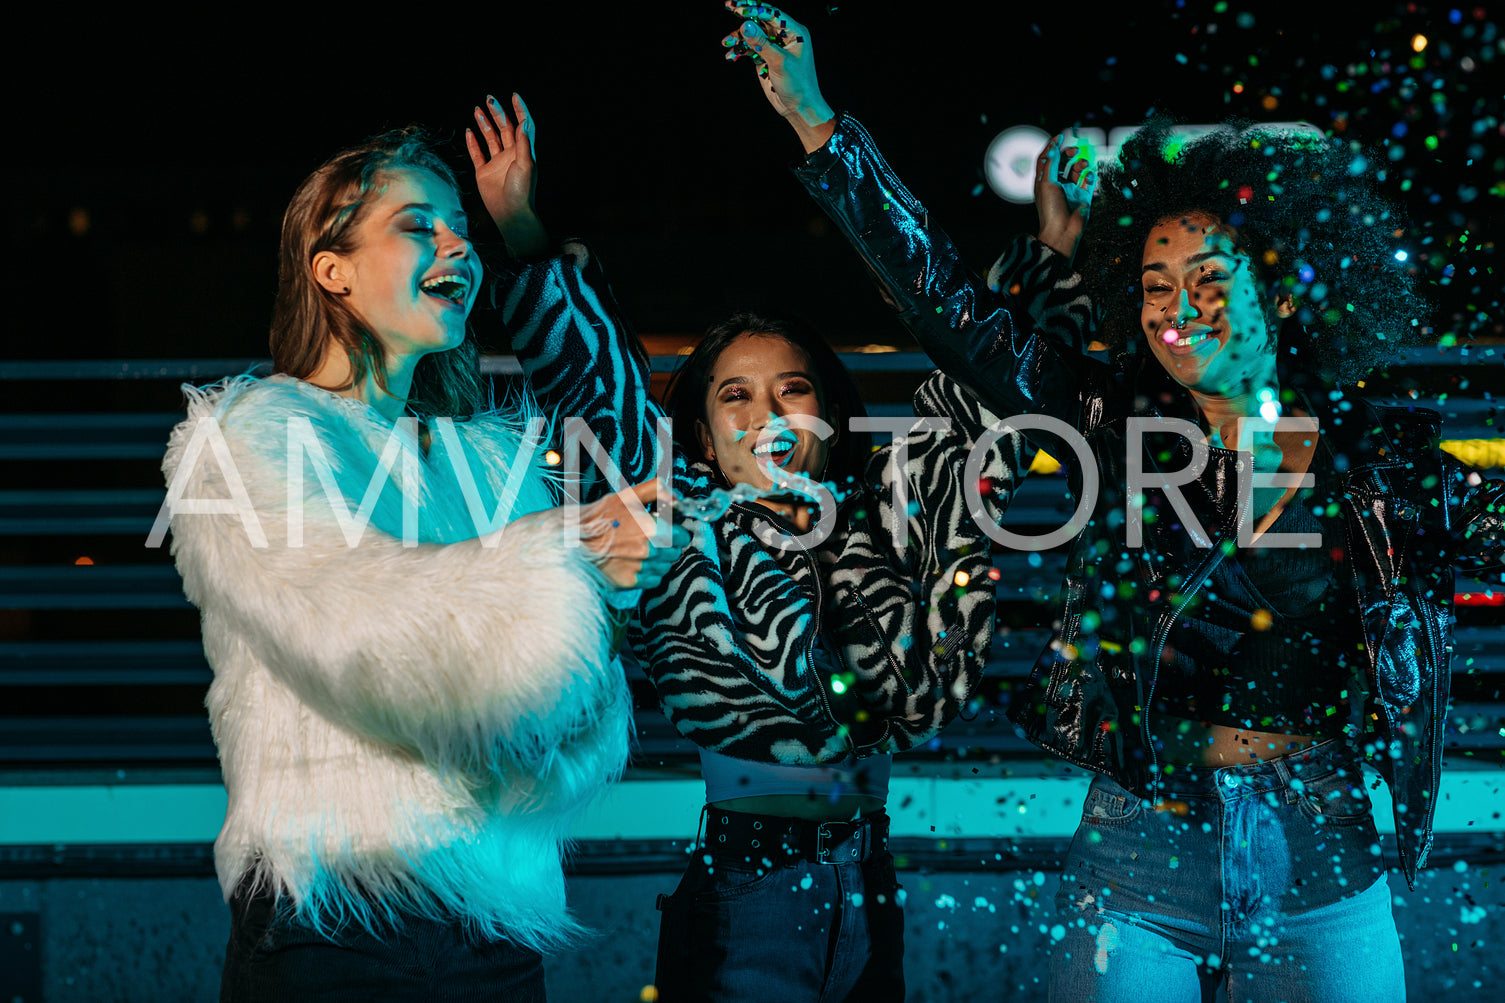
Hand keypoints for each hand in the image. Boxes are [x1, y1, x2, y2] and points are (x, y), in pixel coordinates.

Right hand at [466, 93, 548, 258]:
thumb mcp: (526, 165)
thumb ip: (524, 144)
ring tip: (477, 110)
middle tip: (489, 99)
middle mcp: (510, 155)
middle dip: (497, 113)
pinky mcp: (484, 172)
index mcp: (523, 152)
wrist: (510, 213)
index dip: (520, 110)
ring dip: (484, 124)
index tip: (514, 96)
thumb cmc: (521, 191)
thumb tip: (523, 122)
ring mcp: (496, 163)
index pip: (523, 126)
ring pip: (490, 138)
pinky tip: (469, 131)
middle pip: (504, 128)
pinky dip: (473, 142)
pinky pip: (477, 154)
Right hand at [579, 479, 691, 591]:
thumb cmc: (599, 516)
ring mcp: (639, 568)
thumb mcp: (626, 496)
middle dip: (667, 546)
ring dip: (658, 560)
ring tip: (639, 551)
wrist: (572, 540)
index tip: (668, 530)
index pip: (682, 536)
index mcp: (651, 528)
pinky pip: (653, 580)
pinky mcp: (630, 582)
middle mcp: (648, 550)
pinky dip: (648, 573)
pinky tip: (634, 563)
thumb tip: (678, 497)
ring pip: (665, 567)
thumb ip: (656, 491)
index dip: (677, 532)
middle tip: (650, 540)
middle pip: (675, 553)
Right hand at [721, 2, 834, 153]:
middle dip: (744, 16)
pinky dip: (739, 51)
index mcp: (794, 32)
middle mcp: (784, 37)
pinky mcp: (765, 58)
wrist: (798, 107)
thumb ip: (761, 43)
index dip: (755, 9)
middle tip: (728, 6)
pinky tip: (729, 56)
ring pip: (753, 35)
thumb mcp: (779, 62)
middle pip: (761, 20)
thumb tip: (746, 25)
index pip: (772, 14)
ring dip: (738, 38)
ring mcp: (773, 47)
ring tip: (726, 42)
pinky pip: (749, 49)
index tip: (738, 8)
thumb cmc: (798, 85)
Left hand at [1034, 132, 1095, 263]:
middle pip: (1062, 162)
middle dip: (1068, 154)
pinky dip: (1089, 176)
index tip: (1060, 137)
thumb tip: (1053, 146)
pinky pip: (1088, 181)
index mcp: (1043, 181)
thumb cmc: (1050, 209)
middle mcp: (1056, 184)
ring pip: (1076, 170)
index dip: (1052, 147)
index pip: (1046, 159)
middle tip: (1075, 151)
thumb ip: (1051, 163)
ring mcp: (1070, 190)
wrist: (1062, 231)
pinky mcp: (1082, 196)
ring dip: (1080, 164)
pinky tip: (1089, 176)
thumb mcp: (1047, 182)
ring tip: (1083, 165)